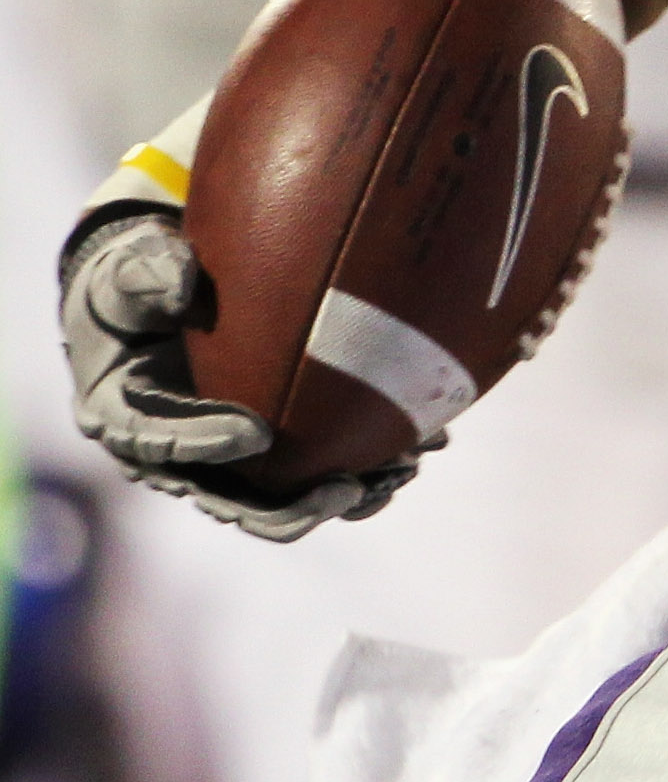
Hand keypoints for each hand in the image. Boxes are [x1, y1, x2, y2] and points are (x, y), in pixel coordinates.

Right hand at [59, 210, 426, 542]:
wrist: (163, 298)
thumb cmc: (140, 287)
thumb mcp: (127, 276)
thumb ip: (146, 278)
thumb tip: (179, 281)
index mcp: (132, 422)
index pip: (164, 443)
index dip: (206, 443)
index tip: (255, 435)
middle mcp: (183, 455)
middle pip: (234, 499)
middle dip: (291, 505)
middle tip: (345, 488)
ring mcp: (233, 459)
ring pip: (289, 497)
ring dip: (345, 493)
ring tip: (399, 472)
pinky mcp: (280, 449)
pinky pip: (326, 466)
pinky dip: (373, 461)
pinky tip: (426, 442)